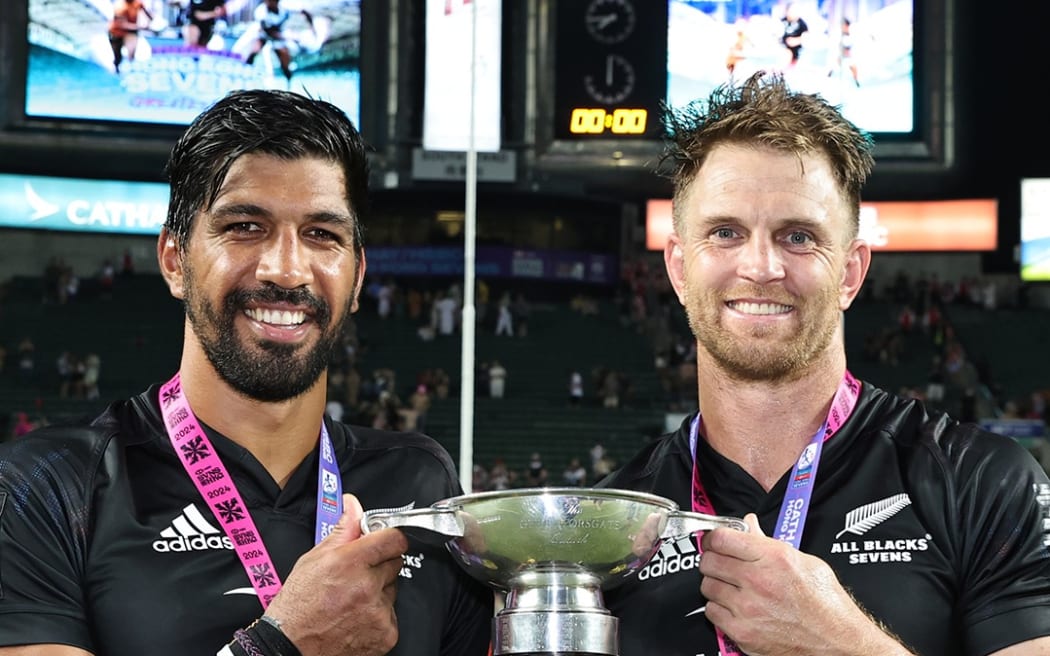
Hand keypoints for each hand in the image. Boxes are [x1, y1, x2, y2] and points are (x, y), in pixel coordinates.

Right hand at [265, 494, 408, 655]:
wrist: (290, 647)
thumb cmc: (297, 605)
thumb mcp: (313, 560)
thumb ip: (342, 530)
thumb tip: (352, 505)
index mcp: (350, 562)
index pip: (394, 538)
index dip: (389, 538)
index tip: (383, 542)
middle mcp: (367, 586)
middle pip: (395, 563)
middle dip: (379, 566)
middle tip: (356, 576)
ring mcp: (378, 612)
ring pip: (392, 590)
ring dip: (378, 592)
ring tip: (352, 600)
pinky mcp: (386, 633)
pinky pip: (392, 615)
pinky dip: (378, 616)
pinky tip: (356, 618)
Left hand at [698, 514, 912, 655]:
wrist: (838, 643)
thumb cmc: (826, 604)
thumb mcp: (805, 561)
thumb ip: (769, 541)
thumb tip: (749, 525)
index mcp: (774, 557)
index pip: (721, 538)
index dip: (714, 537)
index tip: (714, 540)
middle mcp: (758, 581)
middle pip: (709, 561)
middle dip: (713, 559)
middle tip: (721, 562)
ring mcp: (748, 609)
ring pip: (707, 586)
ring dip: (716, 584)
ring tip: (732, 586)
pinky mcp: (742, 633)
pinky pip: (711, 612)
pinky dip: (719, 608)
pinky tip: (734, 606)